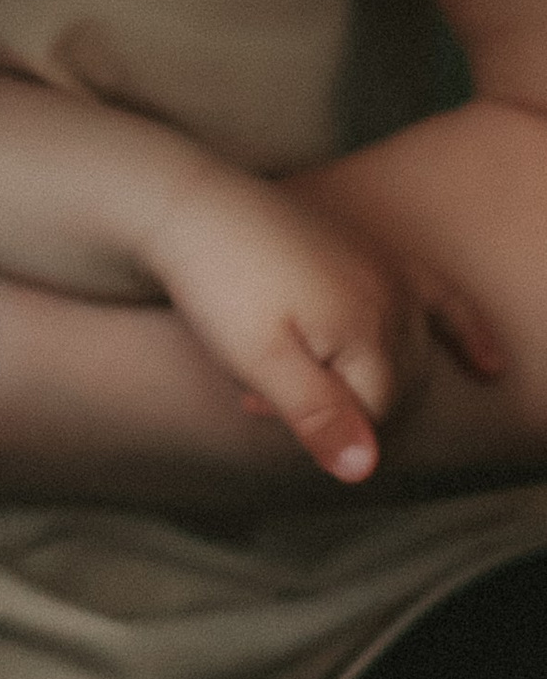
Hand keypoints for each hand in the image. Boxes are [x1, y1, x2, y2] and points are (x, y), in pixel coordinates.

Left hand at [141, 160, 501, 482]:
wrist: (189, 207)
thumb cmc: (218, 287)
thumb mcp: (257, 362)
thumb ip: (317, 416)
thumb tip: (365, 471)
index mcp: (367, 331)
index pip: (373, 415)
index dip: (318, 422)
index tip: (257, 402)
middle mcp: (393, 300)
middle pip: (392, 387)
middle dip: (337, 400)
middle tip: (264, 387)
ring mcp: (390, 273)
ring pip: (405, 354)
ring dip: (364, 376)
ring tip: (300, 368)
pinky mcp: (378, 254)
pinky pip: (441, 300)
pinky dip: (466, 334)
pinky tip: (489, 365)